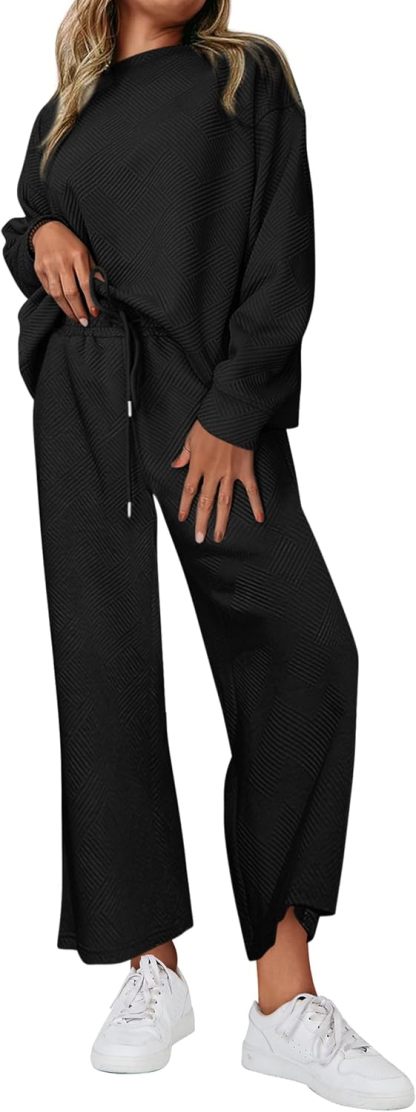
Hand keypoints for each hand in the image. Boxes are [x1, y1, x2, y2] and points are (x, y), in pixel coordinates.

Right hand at [32, 220, 99, 324]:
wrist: (47, 231)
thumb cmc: (70, 244)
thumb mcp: (86, 253)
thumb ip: (94, 271)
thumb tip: (103, 290)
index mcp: (77, 256)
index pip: (85, 283)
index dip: (90, 300)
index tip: (95, 313)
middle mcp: (62, 261)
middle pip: (70, 292)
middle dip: (78, 310)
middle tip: (84, 322)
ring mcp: (49, 266)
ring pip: (57, 294)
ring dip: (67, 310)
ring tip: (75, 318)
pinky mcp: (39, 270)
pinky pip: (48, 290)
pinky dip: (57, 300)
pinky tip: (64, 307)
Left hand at [171, 420, 264, 542]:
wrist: (232, 414)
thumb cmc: (211, 422)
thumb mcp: (191, 437)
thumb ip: (184, 454)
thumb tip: (175, 465)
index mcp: (198, 465)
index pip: (189, 491)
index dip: (185, 506)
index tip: (183, 519)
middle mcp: (213, 473)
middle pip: (206, 503)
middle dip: (201, 522)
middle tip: (199, 538)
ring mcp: (230, 474)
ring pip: (225, 502)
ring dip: (221, 521)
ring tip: (219, 536)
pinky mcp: (246, 470)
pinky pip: (252, 490)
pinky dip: (256, 505)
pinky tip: (259, 518)